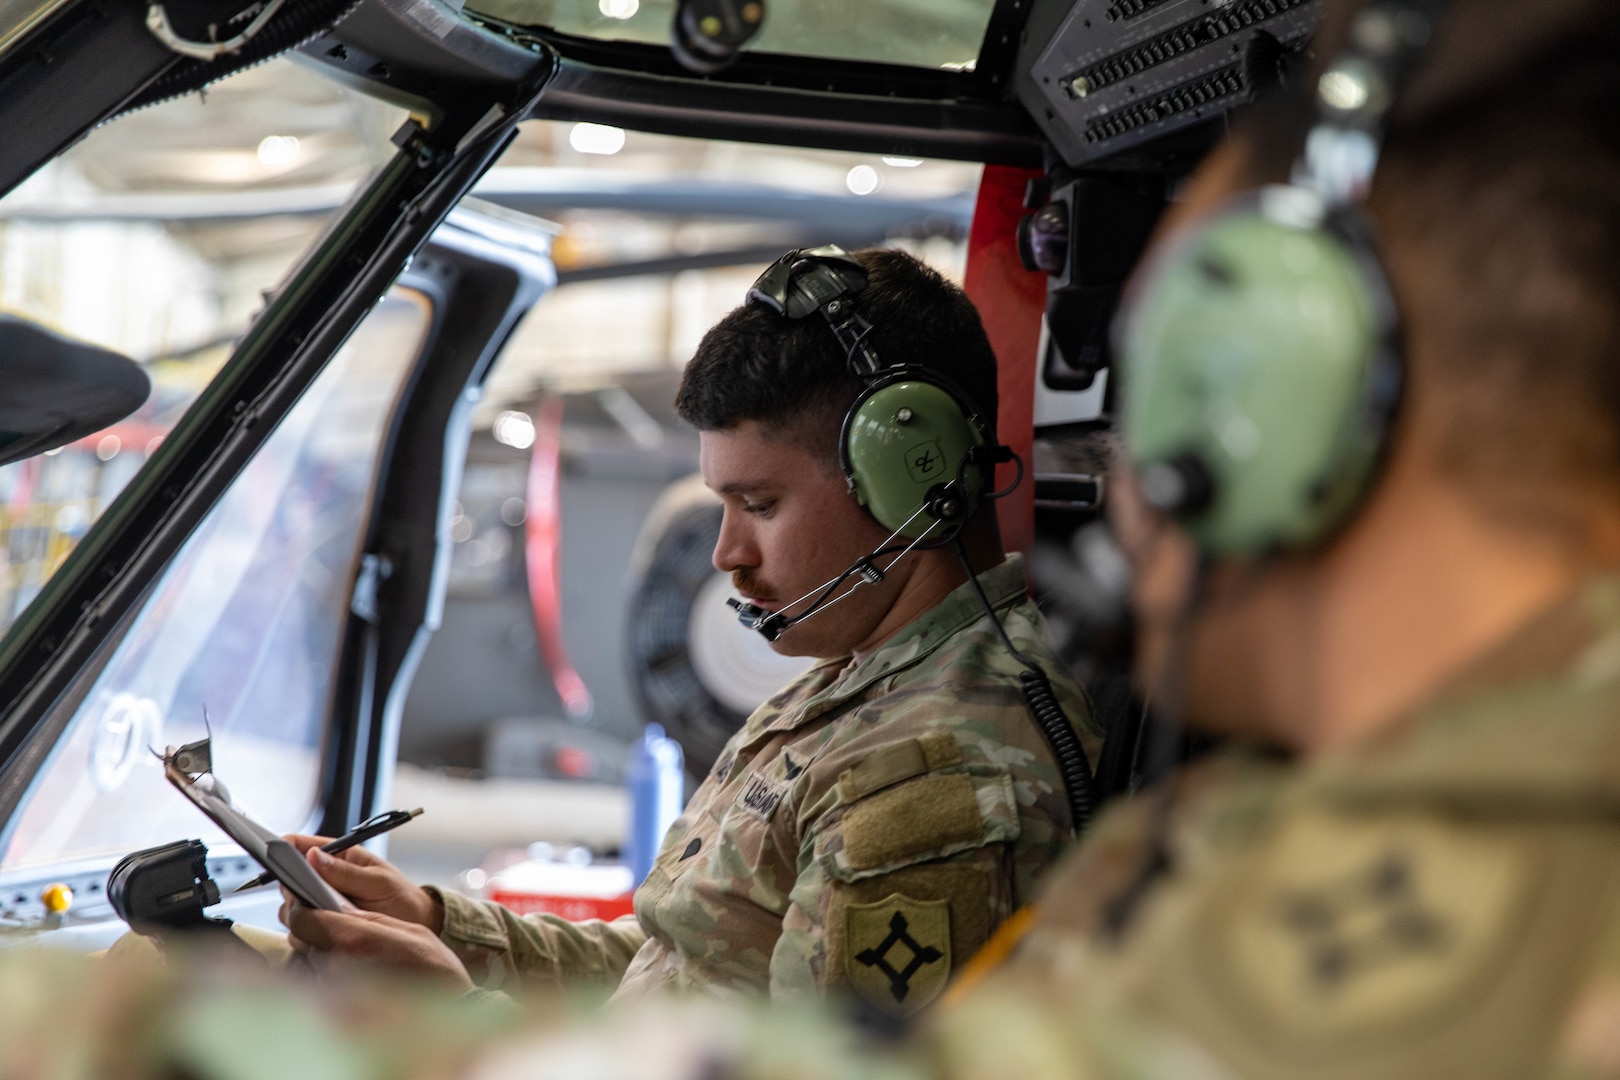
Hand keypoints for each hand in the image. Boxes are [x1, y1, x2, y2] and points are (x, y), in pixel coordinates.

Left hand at [281, 901, 474, 991]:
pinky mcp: (335, 1016)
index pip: (302, 919)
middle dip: (315, 933)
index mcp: (354, 939)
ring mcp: (334, 996)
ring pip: (310, 965)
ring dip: (323, 957)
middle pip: (302, 942)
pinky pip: (320, 990)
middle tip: (340, 933)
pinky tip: (354, 979)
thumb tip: (335, 908)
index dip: (304, 909)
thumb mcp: (408, 929)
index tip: (312, 907)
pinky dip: (329, 981)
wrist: (451, 1010)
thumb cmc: (435, 969)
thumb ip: (366, 919)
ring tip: (354, 958)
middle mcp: (338, 968)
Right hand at [284, 835, 442, 931]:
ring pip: (291, 905)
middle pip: (289, 879)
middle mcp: (325, 880)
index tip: (273, 851)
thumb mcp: (379, 882)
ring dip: (296, 911)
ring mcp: (321, 903)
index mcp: (339, 857)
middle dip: (290, 886)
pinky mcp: (322, 926)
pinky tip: (315, 934)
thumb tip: (314, 856)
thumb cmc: (402, 898)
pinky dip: (303, 930)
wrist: (417, 927)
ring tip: (314, 916)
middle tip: (300, 895)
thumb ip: (348, 872)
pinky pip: (301, 927)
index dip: (284, 847)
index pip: (303, 845)